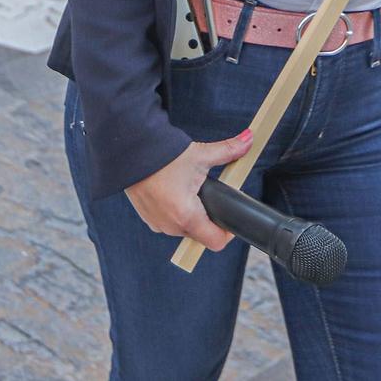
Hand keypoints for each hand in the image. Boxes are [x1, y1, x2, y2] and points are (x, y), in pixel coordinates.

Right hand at [124, 133, 253, 248]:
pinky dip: (175, 212)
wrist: (132, 151)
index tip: (229, 217)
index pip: (215, 242)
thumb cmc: (164, 156)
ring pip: (184, 228)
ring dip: (191, 215)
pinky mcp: (148, 218)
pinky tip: (175, 192)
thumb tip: (249, 139)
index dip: (227, 232)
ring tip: (190, 191)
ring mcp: (157, 224)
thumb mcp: (200, 154)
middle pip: (200, 234)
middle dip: (208, 217)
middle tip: (210, 195)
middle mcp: (171, 226)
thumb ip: (228, 150)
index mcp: (187, 216)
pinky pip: (168, 223)